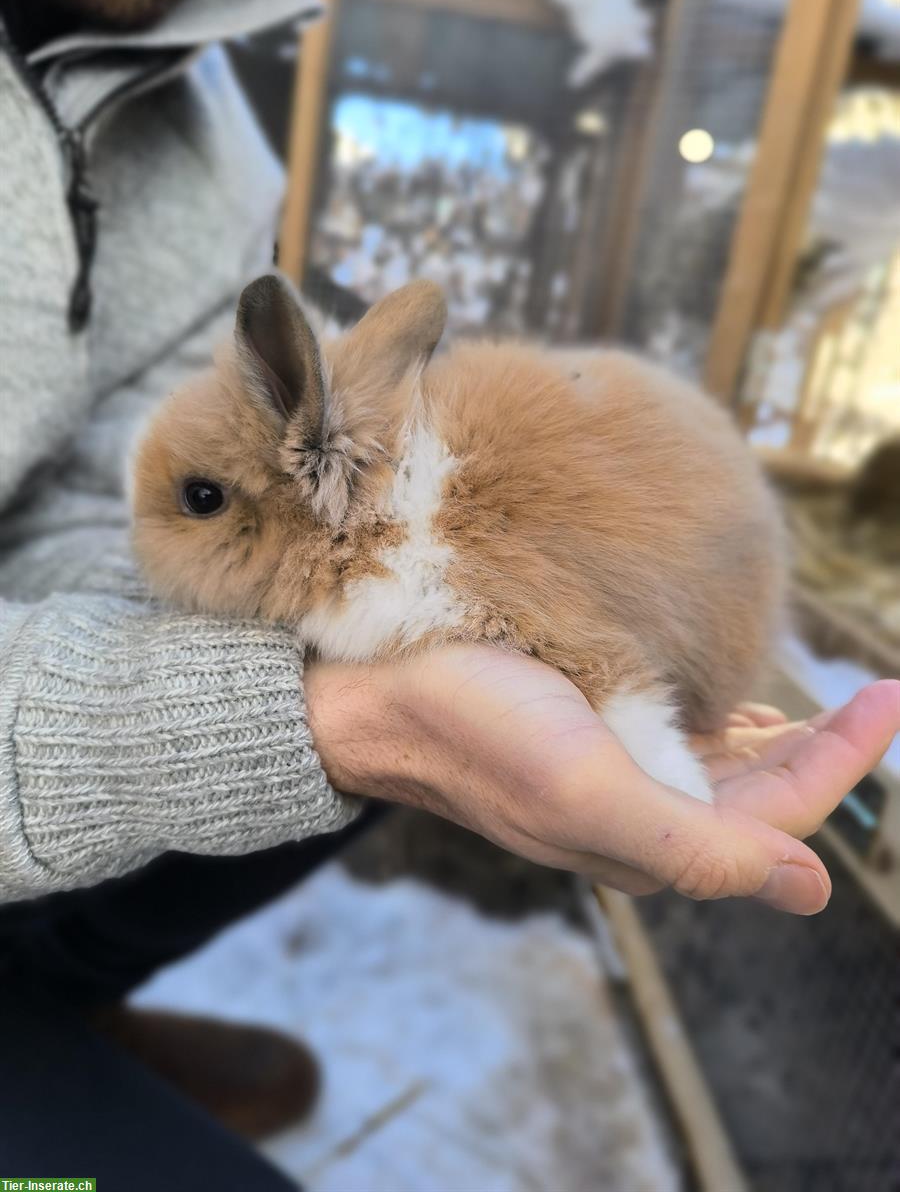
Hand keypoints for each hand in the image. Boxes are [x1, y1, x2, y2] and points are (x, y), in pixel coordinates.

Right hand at [304, 646, 898, 914]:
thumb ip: (696, 845)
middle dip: (830, 751)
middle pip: (766, 798)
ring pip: (731, 777)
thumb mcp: (585, 790)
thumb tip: (812, 890)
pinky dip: (732, 732)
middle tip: (879, 694)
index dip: (847, 762)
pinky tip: (752, 711)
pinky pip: (687, 751)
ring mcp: (621, 785)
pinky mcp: (596, 749)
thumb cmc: (477, 730)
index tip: (891, 694)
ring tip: (833, 705)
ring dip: (789, 743)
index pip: (783, 817)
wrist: (384, 702)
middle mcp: (645, 820)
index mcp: (652, 844)